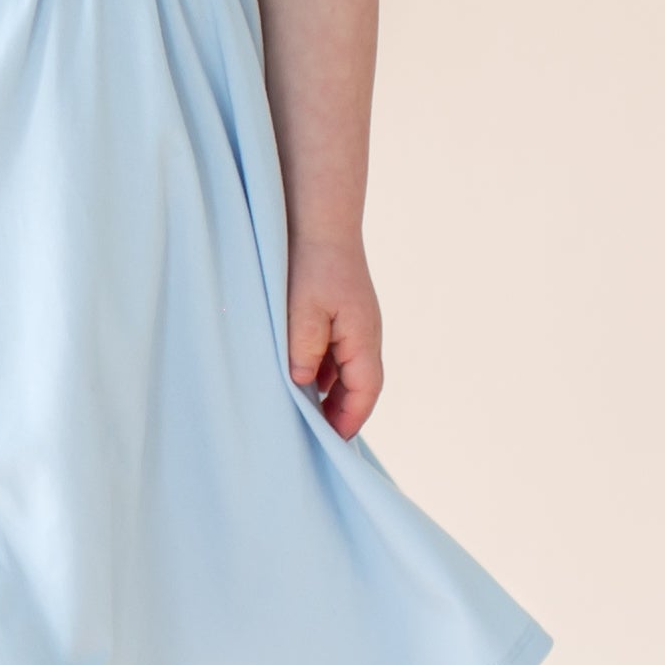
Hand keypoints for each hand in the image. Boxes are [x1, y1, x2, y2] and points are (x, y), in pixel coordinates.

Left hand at [286, 235, 382, 437]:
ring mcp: (355, 325)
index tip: (331, 445)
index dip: (350, 420)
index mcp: (363, 338)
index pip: (365, 392)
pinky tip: (298, 379)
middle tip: (313, 439)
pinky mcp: (342, 316)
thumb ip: (304, 349)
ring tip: (302, 415)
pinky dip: (320, 373)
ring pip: (346, 371)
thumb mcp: (302, 310)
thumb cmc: (310, 263)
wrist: (318, 219)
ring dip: (329, 394)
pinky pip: (335, 354)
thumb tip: (303, 383)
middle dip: (340, 413)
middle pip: (359, 386)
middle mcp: (366, 335)